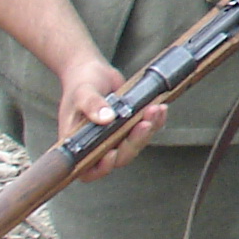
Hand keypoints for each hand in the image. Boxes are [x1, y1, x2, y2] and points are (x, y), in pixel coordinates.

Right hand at [56, 54, 163, 180]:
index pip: (88, 168)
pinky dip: (155, 122)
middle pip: (118, 157)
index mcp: (78, 143)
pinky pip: (144, 131)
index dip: (101, 167)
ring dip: (147, 131)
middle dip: (133, 143)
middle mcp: (97, 144)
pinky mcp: (129, 126)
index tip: (112, 153)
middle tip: (143, 124)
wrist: (92, 70)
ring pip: (134, 145)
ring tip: (155, 110)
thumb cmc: (80, 84)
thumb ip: (91, 104)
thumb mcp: (82, 92)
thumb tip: (106, 118)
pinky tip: (160, 109)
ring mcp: (114, 136)